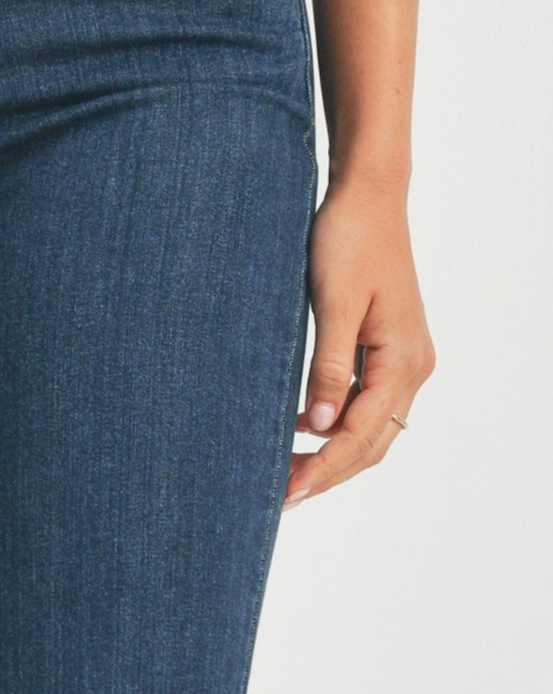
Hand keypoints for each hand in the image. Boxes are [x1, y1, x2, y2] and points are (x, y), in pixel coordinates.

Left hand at [284, 171, 435, 508]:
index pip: (363, 435)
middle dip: (328, 472)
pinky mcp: (387, 348)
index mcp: (403, 360)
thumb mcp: (333, 304)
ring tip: (287, 474)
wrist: (368, 196)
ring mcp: (403, 358)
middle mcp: (412, 366)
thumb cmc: (348, 240)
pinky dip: (337, 425)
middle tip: (280, 496)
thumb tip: (322, 427)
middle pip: (373, 442)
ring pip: (371, 428)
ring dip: (332, 454)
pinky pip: (367, 403)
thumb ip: (329, 368)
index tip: (288, 492)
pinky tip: (302, 430)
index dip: (324, 468)